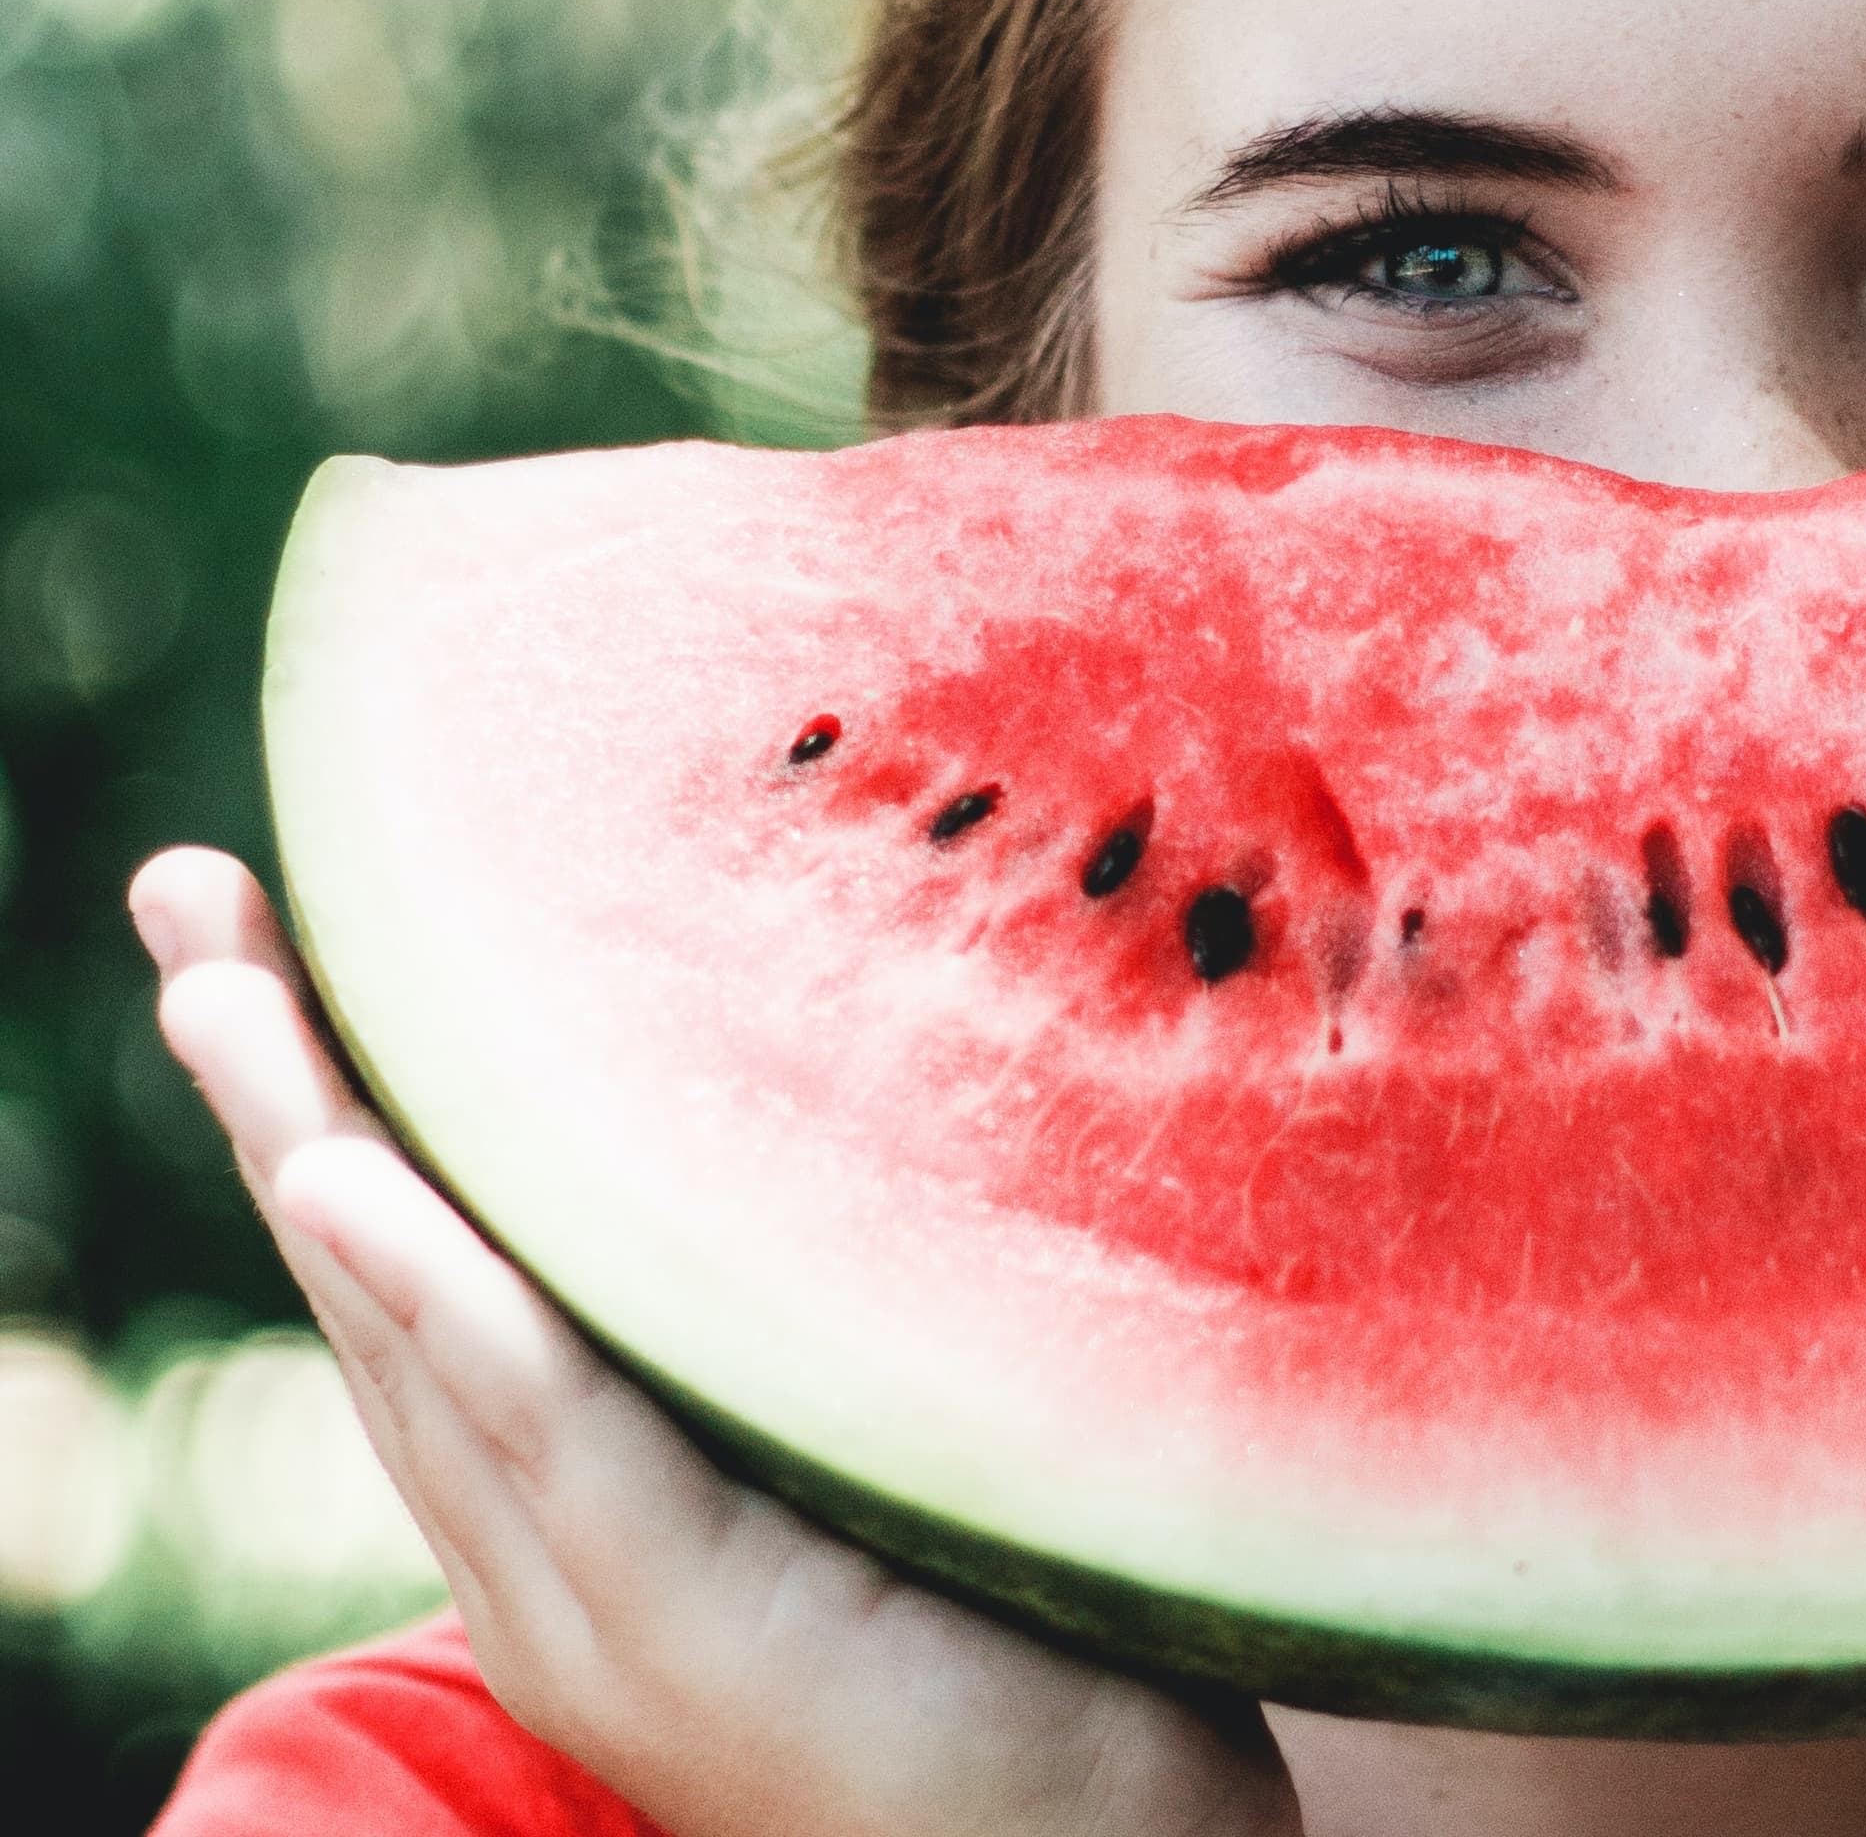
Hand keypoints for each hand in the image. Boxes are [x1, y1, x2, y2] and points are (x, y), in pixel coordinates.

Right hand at [133, 847, 1301, 1836]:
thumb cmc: (1011, 1636)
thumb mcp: (854, 1443)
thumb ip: (783, 1325)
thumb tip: (811, 1104)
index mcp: (573, 1507)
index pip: (426, 1278)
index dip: (333, 1106)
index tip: (266, 926)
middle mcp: (543, 1551)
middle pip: (380, 1285)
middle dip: (276, 1086)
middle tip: (194, 887)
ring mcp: (593, 1597)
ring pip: (422, 1341)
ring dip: (313, 1150)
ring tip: (221, 983)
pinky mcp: (688, 1622)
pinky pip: (553, 1435)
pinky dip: (448, 1303)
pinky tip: (349, 1185)